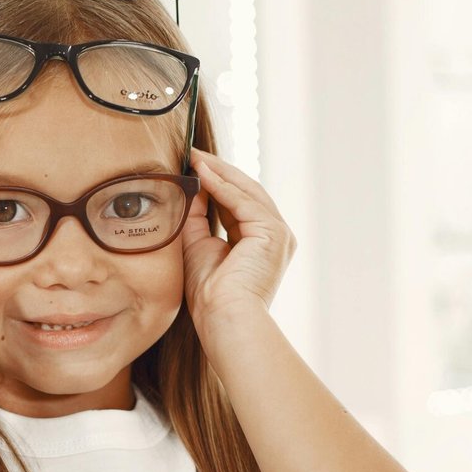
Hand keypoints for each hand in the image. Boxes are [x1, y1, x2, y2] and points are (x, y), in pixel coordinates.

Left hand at [180, 145, 296, 322]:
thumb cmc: (210, 296)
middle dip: (219, 171)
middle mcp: (275, 236)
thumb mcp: (198, 247)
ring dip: (219, 172)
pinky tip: (202, 172)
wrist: (224, 318)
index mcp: (260, 242)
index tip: (193, 166)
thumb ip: (196, 218)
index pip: (238, 203)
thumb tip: (191, 188)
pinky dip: (222, 185)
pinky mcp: (274, 233)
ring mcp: (279, 233)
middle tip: (192, 153)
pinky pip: (244, 201)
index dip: (216, 183)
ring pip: (247, 192)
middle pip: (246, 192)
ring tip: (194, 157)